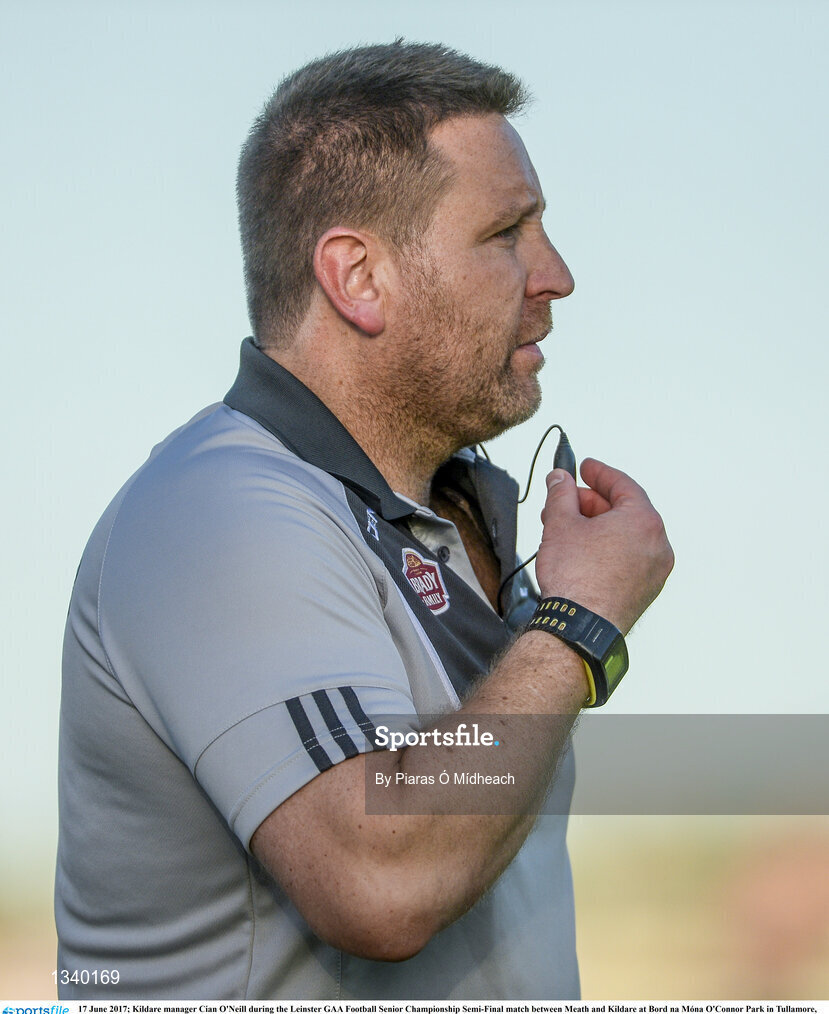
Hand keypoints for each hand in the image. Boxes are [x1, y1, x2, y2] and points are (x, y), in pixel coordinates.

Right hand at [535, 458, 673, 633]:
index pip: (623, 485)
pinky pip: (628, 558)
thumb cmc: (576, 578)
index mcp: (644, 520)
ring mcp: (655, 570)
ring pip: (625, 536)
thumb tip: (559, 479)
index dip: (599, 473)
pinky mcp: (645, 590)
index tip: (585, 467)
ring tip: (566, 528)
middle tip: (566, 500)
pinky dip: (607, 548)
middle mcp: (658, 544)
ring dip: (597, 527)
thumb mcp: (560, 523)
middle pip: (624, 510)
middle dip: (592, 503)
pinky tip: (581, 551)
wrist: (580, 626)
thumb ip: (561, 493)